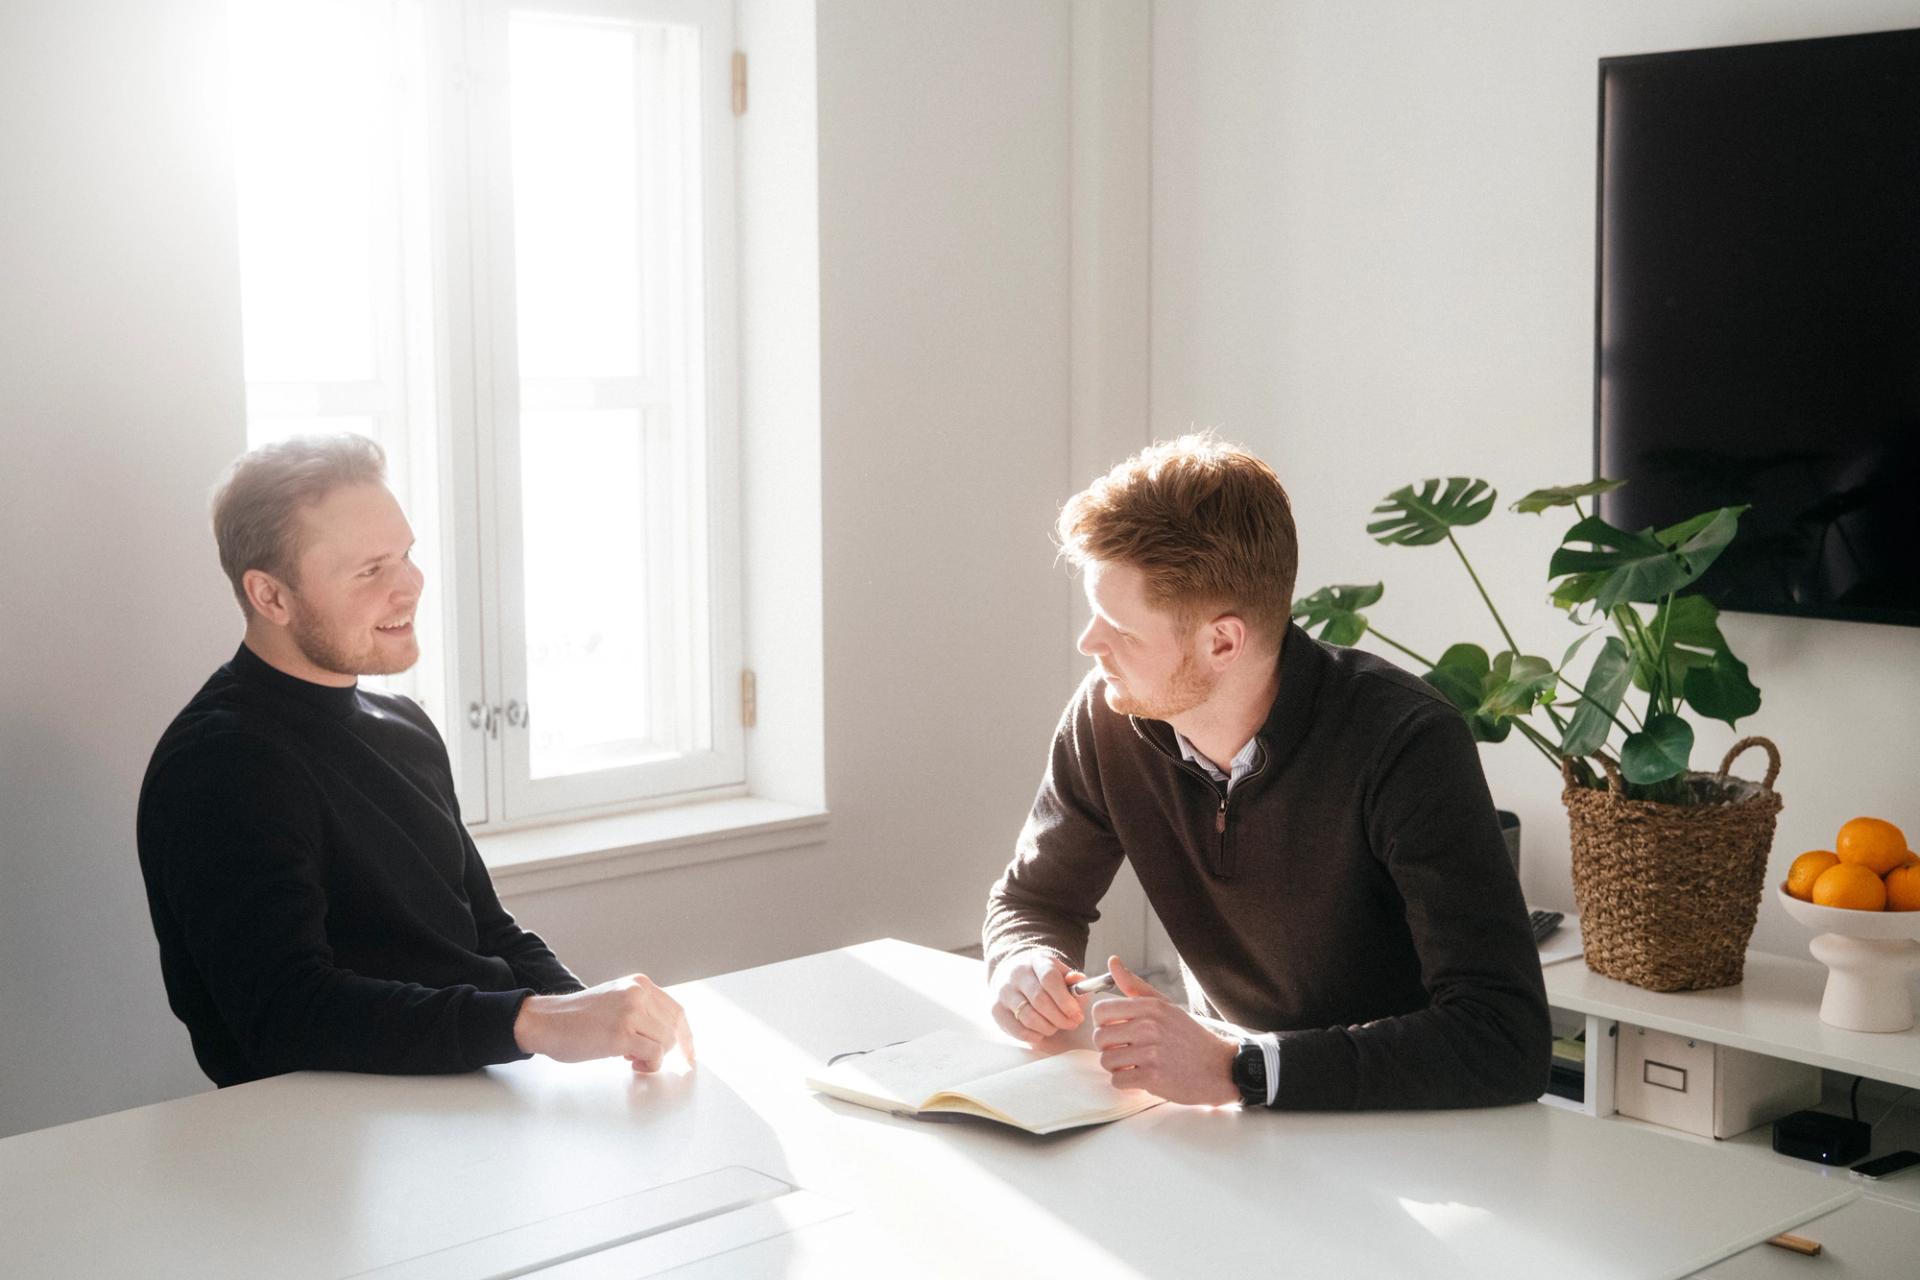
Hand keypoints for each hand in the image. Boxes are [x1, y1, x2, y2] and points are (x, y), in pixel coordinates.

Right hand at [514, 974, 695, 1072]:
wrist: (546, 1021)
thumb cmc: (577, 1017)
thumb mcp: (616, 1000)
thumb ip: (642, 1010)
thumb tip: (667, 1036)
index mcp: (638, 984)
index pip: (676, 1010)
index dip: (686, 1035)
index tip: (689, 1053)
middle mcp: (637, 994)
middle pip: (674, 1028)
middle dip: (668, 1049)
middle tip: (648, 1058)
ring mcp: (630, 1013)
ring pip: (666, 1042)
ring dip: (654, 1058)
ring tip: (633, 1058)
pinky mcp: (621, 1035)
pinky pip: (654, 1054)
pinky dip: (648, 1064)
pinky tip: (631, 1062)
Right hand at [988, 950, 1087, 1043]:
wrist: (1014, 974)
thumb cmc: (1044, 978)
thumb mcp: (1061, 973)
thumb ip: (1074, 982)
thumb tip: (1080, 986)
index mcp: (1037, 961)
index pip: (1049, 978)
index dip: (1065, 1000)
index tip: (1077, 1014)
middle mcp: (1016, 973)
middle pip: (1039, 1000)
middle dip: (1060, 1017)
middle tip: (1072, 1024)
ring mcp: (1004, 991)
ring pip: (1028, 1017)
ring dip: (1048, 1027)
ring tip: (1056, 1027)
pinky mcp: (996, 1009)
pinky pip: (1017, 1030)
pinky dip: (1033, 1036)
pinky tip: (1041, 1032)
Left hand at [1090, 957, 1237, 1104]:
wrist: (1219, 1067)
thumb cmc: (1189, 1037)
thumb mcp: (1165, 1005)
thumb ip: (1135, 985)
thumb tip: (1113, 962)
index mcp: (1149, 1007)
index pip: (1101, 1011)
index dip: (1103, 1024)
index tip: (1115, 1030)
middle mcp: (1149, 1027)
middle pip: (1100, 1038)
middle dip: (1108, 1047)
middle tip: (1125, 1050)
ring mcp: (1150, 1053)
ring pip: (1106, 1061)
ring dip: (1117, 1067)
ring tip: (1135, 1064)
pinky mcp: (1153, 1077)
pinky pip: (1118, 1081)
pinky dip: (1126, 1083)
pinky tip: (1141, 1077)